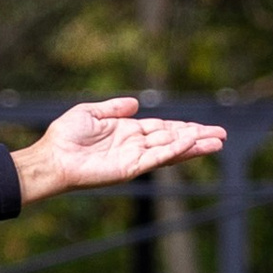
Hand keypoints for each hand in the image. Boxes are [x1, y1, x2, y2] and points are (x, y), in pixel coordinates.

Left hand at [12, 99, 225, 204]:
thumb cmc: (64, 137)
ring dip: (193, 146)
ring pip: (169, 150)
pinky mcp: (128, 169)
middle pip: (172, 140)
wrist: (51, 157)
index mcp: (127, 132)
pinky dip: (172, 151)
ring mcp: (133, 158)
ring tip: (216, 142)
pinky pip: (155, 158)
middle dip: (197, 137)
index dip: (183, 128)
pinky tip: (190, 143)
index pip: (162, 129)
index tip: (203, 128)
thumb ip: (114, 108)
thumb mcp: (90, 113)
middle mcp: (134, 146)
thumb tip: (135, 103)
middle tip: (221, 135)